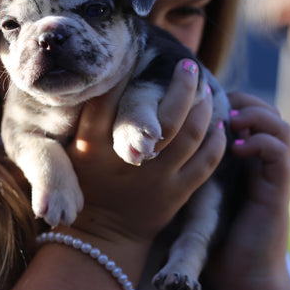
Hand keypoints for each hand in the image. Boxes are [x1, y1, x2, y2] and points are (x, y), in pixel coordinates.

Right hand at [66, 59, 226, 243]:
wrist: (103, 236)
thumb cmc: (87, 187)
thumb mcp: (72, 155)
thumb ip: (85, 122)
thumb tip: (102, 80)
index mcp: (96, 148)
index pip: (113, 100)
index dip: (130, 73)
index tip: (142, 53)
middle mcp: (130, 159)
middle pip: (167, 113)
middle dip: (183, 84)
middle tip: (189, 66)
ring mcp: (157, 178)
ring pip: (192, 134)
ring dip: (203, 107)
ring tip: (206, 90)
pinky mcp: (177, 194)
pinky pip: (207, 162)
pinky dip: (216, 139)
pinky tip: (217, 124)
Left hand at [205, 92, 289, 289]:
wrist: (238, 274)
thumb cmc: (211, 233)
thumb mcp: (196, 189)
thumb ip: (188, 165)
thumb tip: (155, 142)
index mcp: (243, 159)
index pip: (251, 115)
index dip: (235, 100)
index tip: (209, 100)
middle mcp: (260, 163)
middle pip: (270, 115)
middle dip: (249, 101)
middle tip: (225, 105)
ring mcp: (271, 175)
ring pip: (281, 129)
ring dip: (258, 117)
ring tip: (233, 122)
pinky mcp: (276, 191)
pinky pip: (280, 155)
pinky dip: (262, 142)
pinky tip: (239, 147)